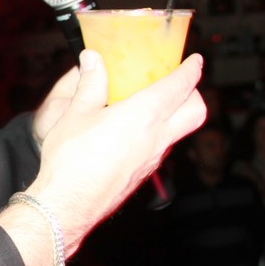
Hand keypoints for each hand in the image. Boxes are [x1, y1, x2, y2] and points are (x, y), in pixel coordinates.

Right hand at [1, 52, 205, 265]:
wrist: (68, 205)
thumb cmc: (71, 160)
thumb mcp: (77, 113)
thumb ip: (90, 83)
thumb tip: (93, 60)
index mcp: (144, 116)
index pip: (180, 87)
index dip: (191, 70)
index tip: (195, 60)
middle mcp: (157, 137)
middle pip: (196, 111)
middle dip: (194, 93)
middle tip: (179, 82)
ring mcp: (153, 158)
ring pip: (180, 131)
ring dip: (176, 114)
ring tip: (153, 103)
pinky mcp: (144, 173)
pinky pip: (163, 147)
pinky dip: (160, 132)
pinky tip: (134, 130)